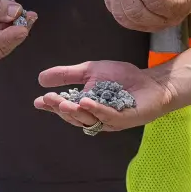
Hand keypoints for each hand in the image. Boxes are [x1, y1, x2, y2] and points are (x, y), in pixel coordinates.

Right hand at [33, 61, 174, 133]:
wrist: (152, 81)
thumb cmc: (122, 78)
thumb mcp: (91, 71)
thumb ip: (68, 75)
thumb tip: (40, 79)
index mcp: (85, 107)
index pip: (65, 109)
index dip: (51, 107)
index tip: (38, 101)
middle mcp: (95, 117)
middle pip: (75, 116)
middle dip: (60, 108)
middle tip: (49, 99)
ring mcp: (110, 120)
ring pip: (88, 120)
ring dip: (75, 112)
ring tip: (64, 103)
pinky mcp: (125, 119)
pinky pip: (108, 116)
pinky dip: (96, 110)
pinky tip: (86, 102)